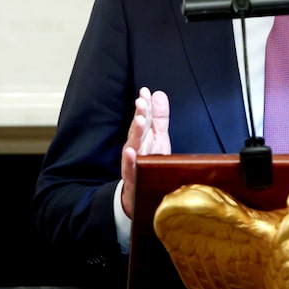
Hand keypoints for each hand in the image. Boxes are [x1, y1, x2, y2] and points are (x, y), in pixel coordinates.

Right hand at [121, 87, 170, 218]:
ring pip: (133, 146)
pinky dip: (130, 160)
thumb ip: (158, 117)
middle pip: (138, 130)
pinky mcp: (132, 178)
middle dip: (140, 115)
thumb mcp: (157, 139)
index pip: (144, 118)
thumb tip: (157, 94)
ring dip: (135, 132)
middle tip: (141, 101)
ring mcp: (133, 162)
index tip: (145, 91)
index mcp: (144, 137)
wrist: (140, 196)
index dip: (145, 105)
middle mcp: (137, 147)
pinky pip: (130, 169)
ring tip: (139, 120)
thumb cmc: (149, 164)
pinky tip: (131, 151)